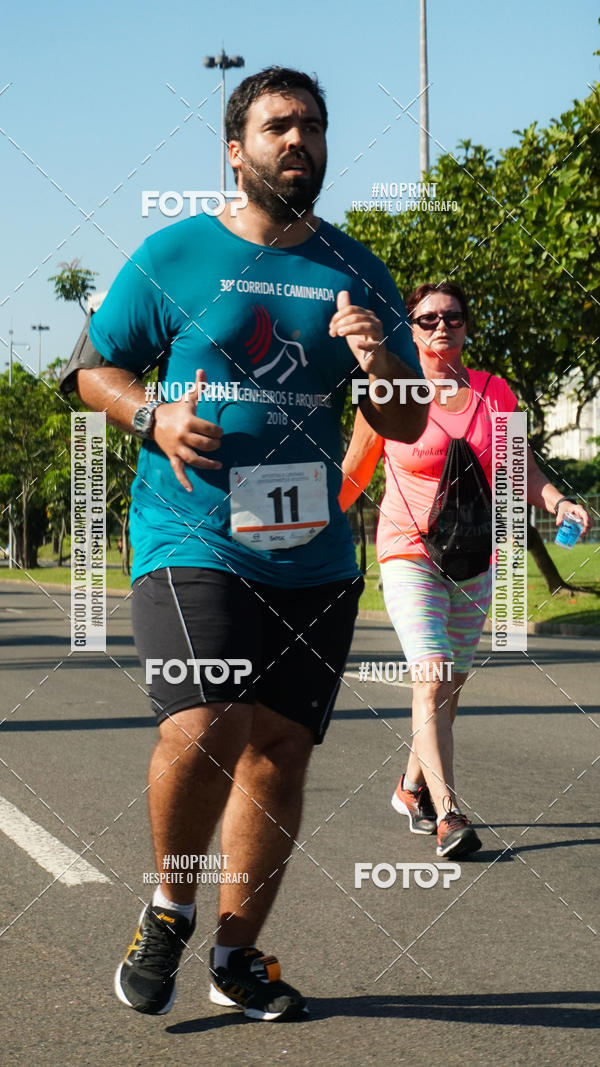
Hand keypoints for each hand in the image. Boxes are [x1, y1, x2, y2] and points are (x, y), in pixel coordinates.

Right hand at [152, 368, 222, 491]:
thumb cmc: (175, 409)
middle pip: (205, 445)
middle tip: (218, 444)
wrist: (152, 419)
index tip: (219, 432)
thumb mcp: (186, 398)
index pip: (210, 429)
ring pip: (194, 459)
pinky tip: (191, 489)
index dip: (218, 432)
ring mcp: (177, 448)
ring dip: (208, 463)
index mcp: (189, 421)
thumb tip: (202, 370)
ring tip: (218, 465)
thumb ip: (198, 386)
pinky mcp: (172, 456)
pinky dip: (185, 481)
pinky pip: (178, 471)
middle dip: (215, 445)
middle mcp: (183, 435)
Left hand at [329, 290, 387, 373]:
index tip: (330, 327)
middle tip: (332, 332)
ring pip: (366, 326)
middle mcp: (375, 322)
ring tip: (339, 334)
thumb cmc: (363, 341)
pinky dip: (365, 344)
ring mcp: (379, 335)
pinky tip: (357, 344)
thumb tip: (342, 292)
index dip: (338, 316)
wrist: (375, 361)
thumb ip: (346, 310)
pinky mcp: (380, 348)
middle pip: (357, 316)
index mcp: (368, 315)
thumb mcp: (352, 325)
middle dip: (342, 323)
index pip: (351, 310)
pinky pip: (374, 345)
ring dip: (351, 329)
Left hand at [555, 499, 589, 534]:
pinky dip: (585, 530)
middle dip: (587, 527)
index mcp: (578, 508)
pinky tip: (580, 534)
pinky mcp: (583, 520)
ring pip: (590, 523)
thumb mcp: (560, 512)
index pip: (585, 514)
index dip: (587, 520)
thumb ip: (559, 518)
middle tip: (581, 534)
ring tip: (581, 535)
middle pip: (589, 519)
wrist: (565, 507)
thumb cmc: (564, 508)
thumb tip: (559, 524)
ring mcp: (584, 516)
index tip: (586, 526)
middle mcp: (583, 512)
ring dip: (587, 529)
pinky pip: (587, 525)